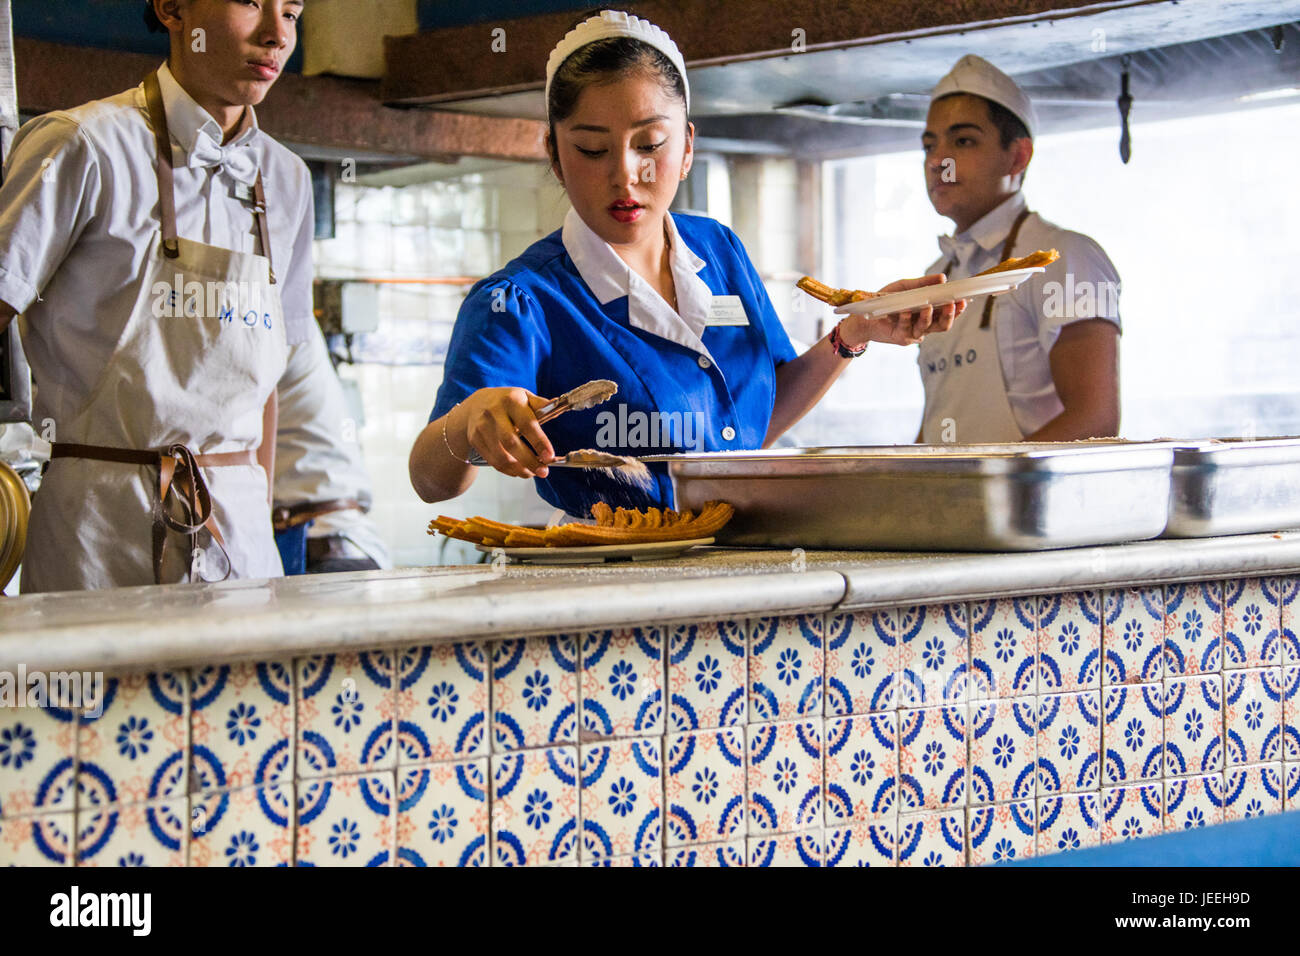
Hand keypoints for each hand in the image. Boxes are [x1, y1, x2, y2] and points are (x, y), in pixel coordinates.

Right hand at [456, 387, 555, 478]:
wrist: (476, 404)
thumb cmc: (506, 402)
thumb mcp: (524, 397)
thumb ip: (541, 405)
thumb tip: (561, 406)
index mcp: (511, 400)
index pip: (527, 424)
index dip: (539, 442)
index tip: (549, 457)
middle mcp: (494, 412)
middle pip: (511, 443)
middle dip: (529, 461)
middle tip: (543, 471)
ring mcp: (482, 427)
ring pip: (501, 456)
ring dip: (519, 469)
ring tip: (531, 473)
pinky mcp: (475, 439)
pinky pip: (493, 460)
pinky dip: (508, 470)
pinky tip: (518, 470)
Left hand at [839, 274, 966, 346]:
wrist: (864, 314)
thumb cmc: (887, 299)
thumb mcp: (906, 287)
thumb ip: (923, 284)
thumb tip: (943, 278)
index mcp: (929, 314)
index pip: (948, 313)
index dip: (958, 308)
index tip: (965, 298)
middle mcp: (924, 326)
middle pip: (943, 325)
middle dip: (950, 315)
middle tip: (953, 303)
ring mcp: (913, 333)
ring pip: (927, 328)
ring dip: (929, 317)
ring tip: (928, 305)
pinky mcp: (900, 337)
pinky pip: (906, 328)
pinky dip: (906, 318)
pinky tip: (905, 310)